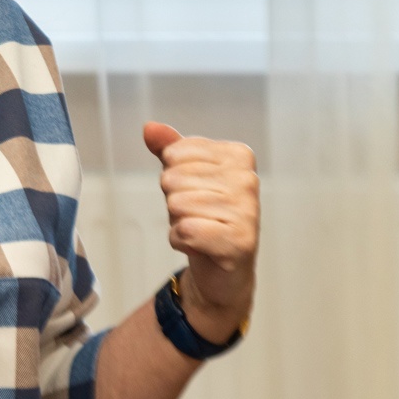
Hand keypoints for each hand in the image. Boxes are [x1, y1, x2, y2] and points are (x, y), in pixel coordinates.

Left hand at [143, 122, 258, 337]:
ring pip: (177, 205)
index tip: (195, 191)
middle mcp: (248, 179)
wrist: (222, 269)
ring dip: (178, 222)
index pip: (175, 153)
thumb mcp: (184, 176)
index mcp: (238, 156)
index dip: (173, 175)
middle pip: (173, 179)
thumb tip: (149, 128)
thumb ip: (169, 148)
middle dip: (174, 200)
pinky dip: (180, 241)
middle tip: (197, 215)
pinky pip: (185, 231)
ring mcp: (248, 211)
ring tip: (200, 229)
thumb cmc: (204, 216)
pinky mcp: (240, 242)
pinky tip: (198, 245)